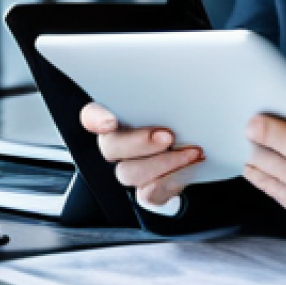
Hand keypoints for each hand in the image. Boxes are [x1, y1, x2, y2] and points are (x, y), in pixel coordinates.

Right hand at [80, 102, 202, 206]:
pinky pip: (149, 194)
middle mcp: (116, 145)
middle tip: (168, 136)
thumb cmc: (178, 119)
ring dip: (163, 163)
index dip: (96, 120)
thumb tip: (173, 90)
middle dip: (140, 143)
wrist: (194, 148)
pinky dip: (171, 181)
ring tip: (190, 152)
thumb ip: (161, 101)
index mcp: (116, 117)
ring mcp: (128, 170)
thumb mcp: (170, 105)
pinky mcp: (144, 192)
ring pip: (128, 173)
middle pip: (110, 147)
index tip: (110, 122)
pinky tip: (189, 167)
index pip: (91, 116)